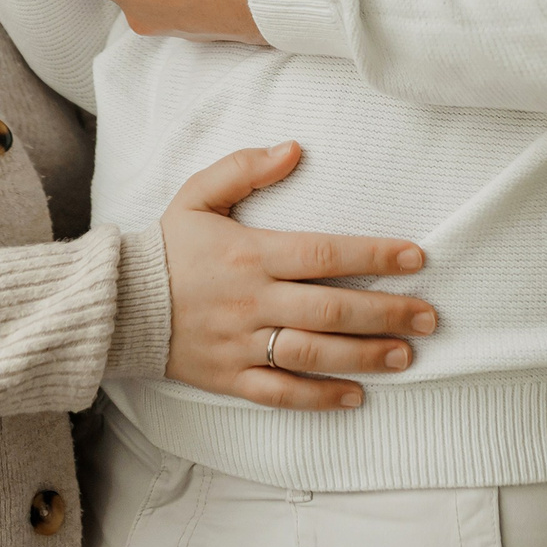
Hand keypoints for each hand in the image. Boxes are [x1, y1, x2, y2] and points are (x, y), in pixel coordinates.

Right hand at [160, 141, 434, 409]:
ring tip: (407, 355)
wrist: (116, 301)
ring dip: (365, 356)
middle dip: (387, 313)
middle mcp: (251, 301)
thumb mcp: (197, 194)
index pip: (324, 254)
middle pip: (331, 309)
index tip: (416, 258)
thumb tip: (294, 148)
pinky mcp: (229, 376)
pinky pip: (280, 392)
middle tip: (430, 316)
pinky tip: (356, 395)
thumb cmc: (167, 246)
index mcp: (250, 253)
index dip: (374, 256)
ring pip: (313, 354)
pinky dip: (319, 397)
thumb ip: (245, 167)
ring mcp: (240, 343)